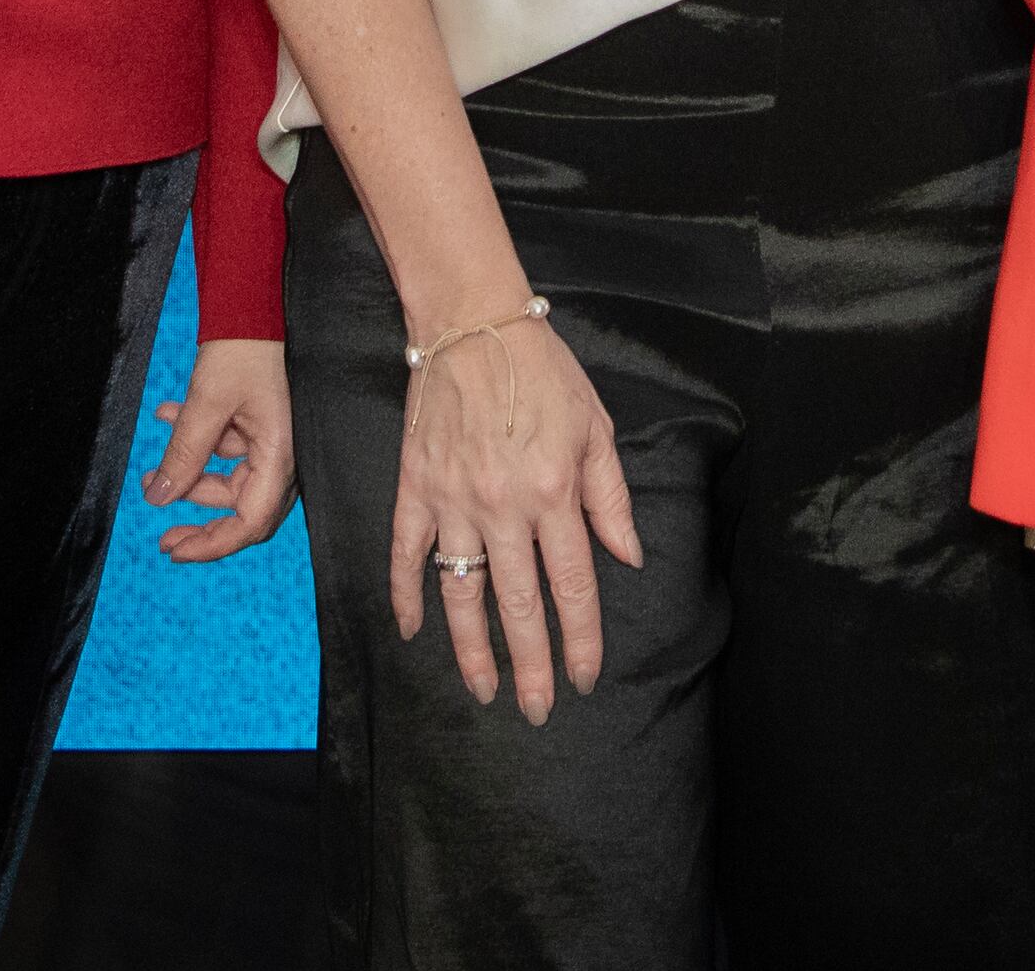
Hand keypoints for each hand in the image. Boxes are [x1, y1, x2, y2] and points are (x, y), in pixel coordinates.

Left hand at [144, 336, 298, 563]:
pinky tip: (167, 418)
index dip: (214, 544)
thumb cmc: (244, 347)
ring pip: (230, 477)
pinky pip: (227, 448)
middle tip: (163, 534)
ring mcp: (273, 439)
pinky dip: (199, 443)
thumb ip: (183, 454)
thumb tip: (158, 498)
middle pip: (242, 506)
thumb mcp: (206, 403)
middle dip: (200, 517)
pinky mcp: (261, 422)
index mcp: (281, 455)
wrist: (254, 301)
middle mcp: (283, 454)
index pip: (251, 521)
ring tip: (150, 470)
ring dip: (191, 474)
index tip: (176, 551)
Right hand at [389, 312, 642, 724]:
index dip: (579, 639)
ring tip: (483, 689)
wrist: (471, 323)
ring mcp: (452, 501)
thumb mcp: (595, 428)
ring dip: (471, 649)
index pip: (571, 586)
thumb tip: (627, 558)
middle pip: (518, 605)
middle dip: (531, 665)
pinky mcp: (414, 488)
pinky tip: (413, 631)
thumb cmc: (542, 372)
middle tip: (535, 711)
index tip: (583, 678)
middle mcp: (502, 506)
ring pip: (461, 593)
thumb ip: (609, 499)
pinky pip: (406, 554)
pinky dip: (406, 596)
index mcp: (553, 493)